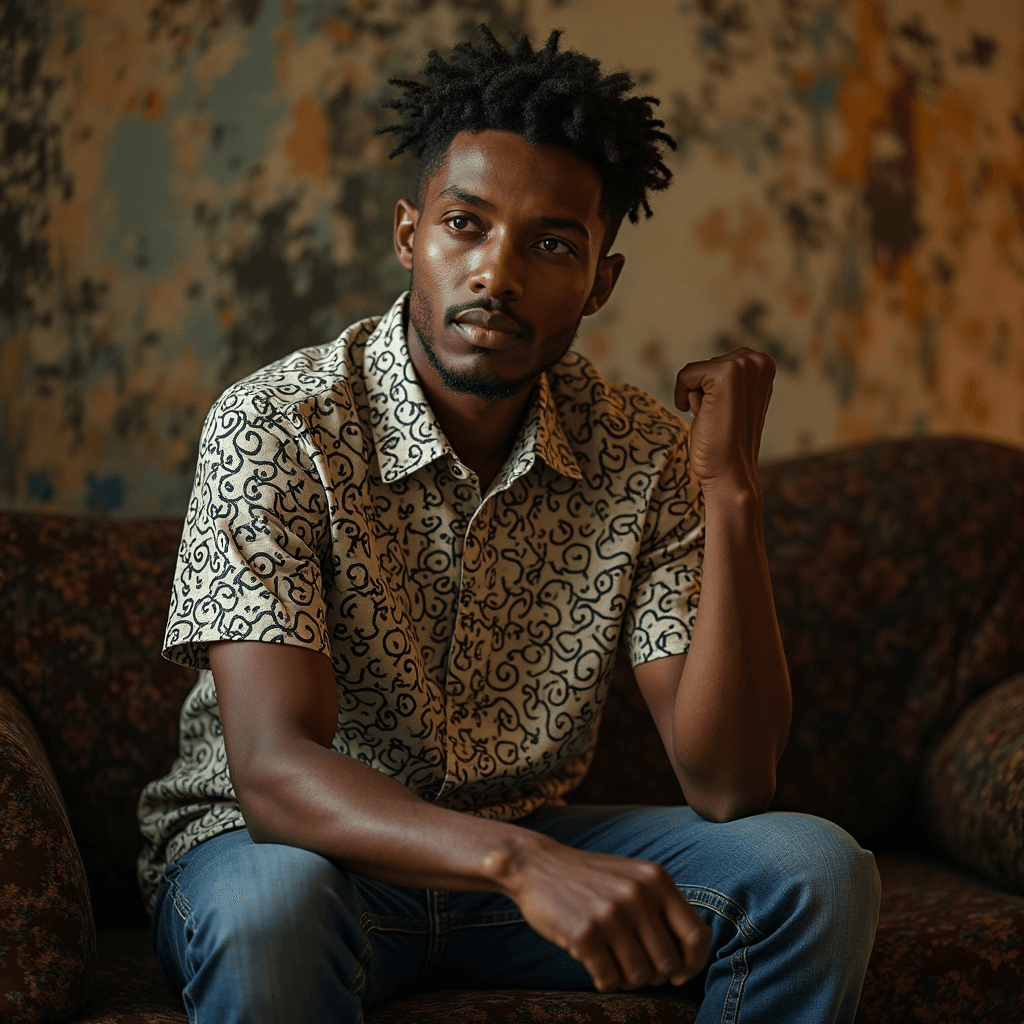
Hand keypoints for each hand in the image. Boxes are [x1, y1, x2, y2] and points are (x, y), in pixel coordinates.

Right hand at [502, 838, 710, 991]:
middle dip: (653, 973)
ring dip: (626, 978)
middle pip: (668, 963)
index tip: (678, 974)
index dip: (693, 964)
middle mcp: (638, 894)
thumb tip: (688, 963)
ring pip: (640, 977)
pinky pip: (609, 981)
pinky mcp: (584, 934)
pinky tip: (592, 960)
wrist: (537, 865)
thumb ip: (663, 910)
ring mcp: (611, 914)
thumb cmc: (591, 880)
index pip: (697, 935)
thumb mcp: (634, 879)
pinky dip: (603, 980)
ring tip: (610, 958)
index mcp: (656, 879)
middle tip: (631, 962)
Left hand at [675, 347, 774, 497]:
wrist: (729, 472)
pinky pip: (685, 375)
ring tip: (714, 419)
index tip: (725, 415)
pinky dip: (683, 396)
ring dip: (696, 398)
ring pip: (695, 372)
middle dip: (702, 394)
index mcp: (763, 366)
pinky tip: (702, 417)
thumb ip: (724, 382)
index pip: (715, 365)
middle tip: (720, 419)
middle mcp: (759, 360)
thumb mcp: (730, 402)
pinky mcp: (727, 373)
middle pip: (705, 366)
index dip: (709, 394)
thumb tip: (706, 370)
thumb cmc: (724, 443)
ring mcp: (745, 364)